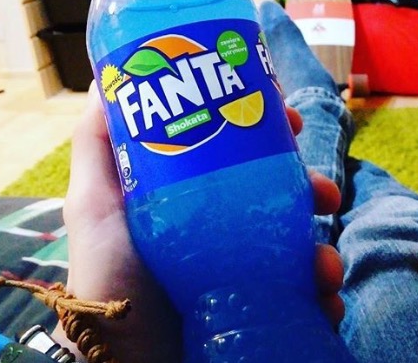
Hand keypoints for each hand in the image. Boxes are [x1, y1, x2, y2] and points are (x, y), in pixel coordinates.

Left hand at [53, 82, 344, 362]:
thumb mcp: (93, 203)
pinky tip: (324, 296)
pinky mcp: (262, 309)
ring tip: (323, 263)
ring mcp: (247, 271)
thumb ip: (96, 145)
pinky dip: (322, 293)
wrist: (122, 358)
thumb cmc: (106, 277)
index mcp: (198, 200)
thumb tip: (107, 81)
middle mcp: (227, 230)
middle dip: (311, 186)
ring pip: (304, 245)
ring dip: (324, 247)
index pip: (243, 156)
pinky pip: (305, 295)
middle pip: (284, 196)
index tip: (284, 116)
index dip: (268, 133)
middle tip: (323, 191)